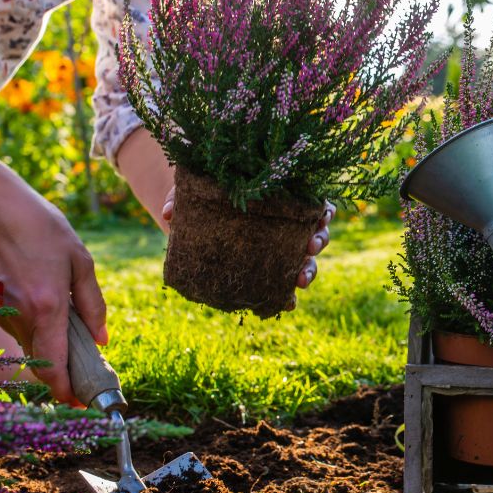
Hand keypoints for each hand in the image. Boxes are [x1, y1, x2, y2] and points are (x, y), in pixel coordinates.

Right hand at [0, 181, 105, 406]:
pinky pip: (19, 331)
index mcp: (47, 306)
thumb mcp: (81, 261)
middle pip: (41, 362)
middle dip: (63, 376)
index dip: (64, 390)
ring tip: (75, 342)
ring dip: (51, 352)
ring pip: (30, 347)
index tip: (79, 403)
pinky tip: (50, 316)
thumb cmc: (42, 229)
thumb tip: (102, 341)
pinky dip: (36, 334)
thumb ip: (93, 305)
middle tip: (86, 377)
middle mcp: (21, 316)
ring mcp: (1, 312)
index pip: (53, 364)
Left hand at [163, 191, 334, 293]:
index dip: (322, 208)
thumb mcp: (194, 189)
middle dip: (319, 239)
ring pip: (306, 259)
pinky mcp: (266, 270)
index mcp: (281, 196)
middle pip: (316, 231)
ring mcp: (279, 248)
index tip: (321, 215)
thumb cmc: (203, 193)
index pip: (312, 200)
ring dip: (309, 270)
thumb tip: (170, 215)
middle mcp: (287, 223)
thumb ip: (183, 196)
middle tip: (311, 246)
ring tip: (301, 280)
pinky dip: (288, 296)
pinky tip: (288, 303)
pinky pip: (282, 285)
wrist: (193, 216)